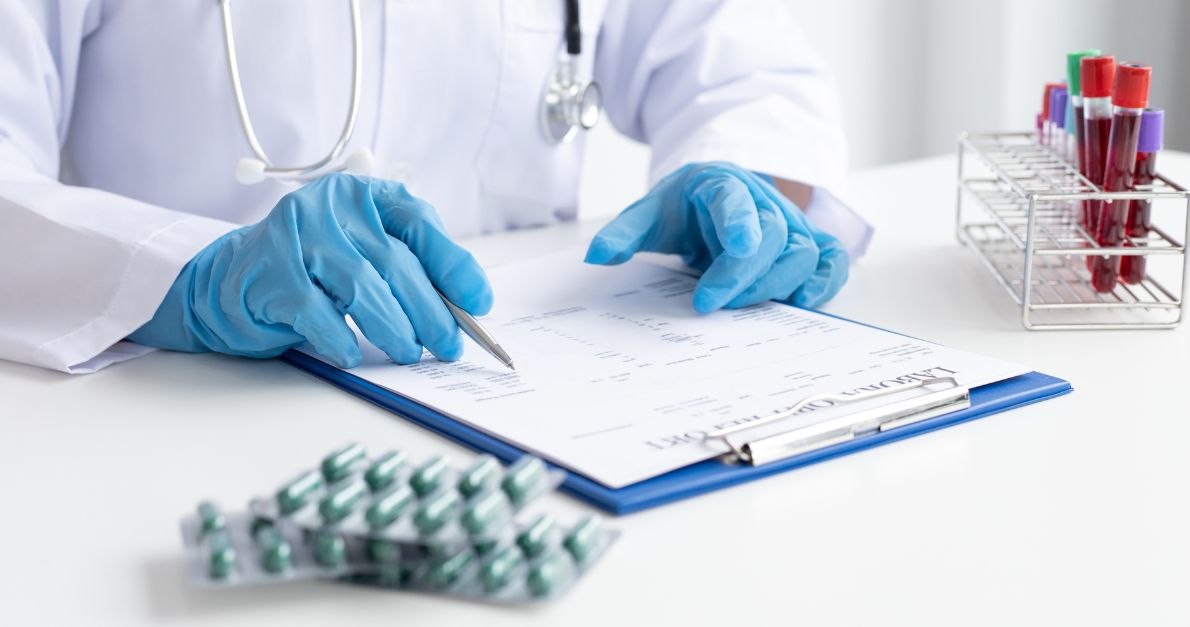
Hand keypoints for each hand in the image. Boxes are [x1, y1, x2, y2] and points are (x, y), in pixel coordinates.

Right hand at [129, 174, 492, 367]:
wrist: (232, 280)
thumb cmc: (314, 271)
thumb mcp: (364, 255)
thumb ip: (409, 268)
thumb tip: (464, 307)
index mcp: (363, 195)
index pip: (418, 222)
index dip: (453, 264)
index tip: (478, 302)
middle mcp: (330, 206)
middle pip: (395, 261)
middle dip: (430, 310)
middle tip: (448, 344)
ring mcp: (297, 236)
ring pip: (361, 285)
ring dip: (393, 327)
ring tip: (407, 352)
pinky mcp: (270, 272)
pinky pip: (317, 311)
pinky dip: (340, 338)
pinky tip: (353, 355)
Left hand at [584, 162, 847, 311]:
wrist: (716, 196)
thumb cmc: (686, 206)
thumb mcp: (650, 213)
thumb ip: (624, 233)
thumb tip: (596, 255)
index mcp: (725, 186)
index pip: (738, 203)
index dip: (740, 226)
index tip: (736, 249)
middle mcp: (766, 203)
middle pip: (772, 236)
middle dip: (744, 274)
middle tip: (708, 302)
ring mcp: (791, 225)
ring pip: (803, 253)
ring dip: (777, 283)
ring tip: (742, 307)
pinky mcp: (808, 245)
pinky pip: (830, 261)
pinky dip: (825, 281)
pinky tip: (803, 302)